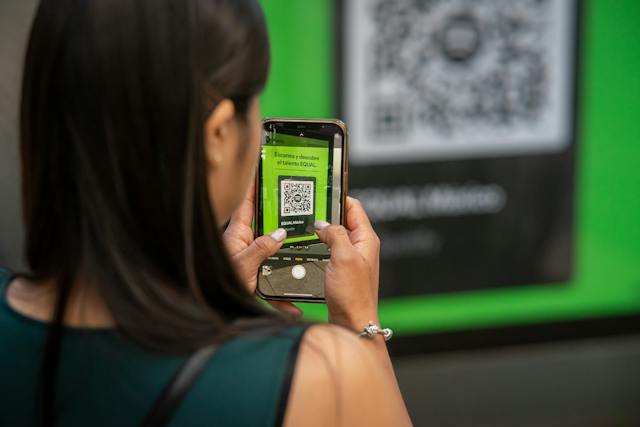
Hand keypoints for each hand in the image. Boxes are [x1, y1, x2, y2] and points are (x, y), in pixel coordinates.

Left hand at [223, 181, 302, 316]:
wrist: (211, 311)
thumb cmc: (215, 286)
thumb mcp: (243, 265)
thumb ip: (261, 248)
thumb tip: (280, 233)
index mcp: (237, 234)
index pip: (247, 202)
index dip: (254, 184)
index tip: (264, 168)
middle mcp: (245, 244)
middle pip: (267, 225)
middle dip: (283, 217)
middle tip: (300, 206)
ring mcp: (251, 260)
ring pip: (274, 254)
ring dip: (288, 259)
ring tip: (306, 253)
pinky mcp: (256, 279)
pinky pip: (274, 285)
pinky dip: (283, 297)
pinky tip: (293, 308)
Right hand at [314, 197, 379, 330]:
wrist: (352, 323)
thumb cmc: (353, 295)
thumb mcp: (344, 257)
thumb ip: (335, 235)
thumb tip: (323, 224)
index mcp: (366, 239)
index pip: (354, 207)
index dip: (338, 197)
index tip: (321, 191)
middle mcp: (361, 247)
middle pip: (343, 220)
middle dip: (326, 213)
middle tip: (307, 207)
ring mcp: (351, 259)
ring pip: (335, 235)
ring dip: (321, 230)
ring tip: (304, 225)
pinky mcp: (342, 270)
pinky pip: (330, 251)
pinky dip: (319, 245)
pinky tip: (307, 247)